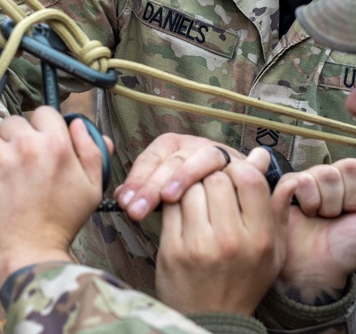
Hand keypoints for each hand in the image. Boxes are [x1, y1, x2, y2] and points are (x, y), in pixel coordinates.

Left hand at [0, 106, 108, 285]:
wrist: (30, 257)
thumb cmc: (62, 224)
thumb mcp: (92, 187)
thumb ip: (91, 149)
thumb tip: (78, 123)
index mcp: (56, 144)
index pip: (43, 112)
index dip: (40, 127)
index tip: (37, 144)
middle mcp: (25, 146)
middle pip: (12, 123)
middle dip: (14, 140)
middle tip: (19, 167)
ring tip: (2, 183)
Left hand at [116, 133, 242, 219]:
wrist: (237, 208)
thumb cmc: (199, 199)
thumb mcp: (170, 192)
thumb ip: (146, 191)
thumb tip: (118, 197)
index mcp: (174, 146)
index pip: (151, 158)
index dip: (137, 179)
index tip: (124, 202)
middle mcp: (193, 145)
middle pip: (170, 160)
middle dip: (151, 185)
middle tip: (136, 210)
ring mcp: (216, 152)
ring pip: (196, 159)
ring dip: (181, 177)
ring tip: (168, 198)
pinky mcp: (238, 164)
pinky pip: (225, 170)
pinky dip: (217, 178)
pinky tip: (205, 198)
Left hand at [155, 148, 287, 315]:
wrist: (212, 320)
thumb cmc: (245, 282)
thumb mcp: (274, 252)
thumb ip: (278, 210)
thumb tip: (274, 168)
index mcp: (259, 238)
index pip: (248, 179)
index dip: (239, 168)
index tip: (233, 176)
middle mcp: (230, 240)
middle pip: (216, 179)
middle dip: (213, 176)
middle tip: (212, 185)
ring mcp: (199, 245)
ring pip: (190, 188)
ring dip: (191, 186)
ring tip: (197, 198)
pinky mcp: (173, 250)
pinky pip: (170, 206)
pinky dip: (174, 200)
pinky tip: (181, 209)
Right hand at [271, 155, 355, 303]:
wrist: (320, 266)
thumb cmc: (350, 246)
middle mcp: (337, 175)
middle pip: (351, 166)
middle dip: (350, 198)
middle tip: (344, 215)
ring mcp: (313, 177)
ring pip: (328, 174)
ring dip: (330, 204)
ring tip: (325, 217)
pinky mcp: (290, 183)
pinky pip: (304, 180)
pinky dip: (310, 202)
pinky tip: (309, 213)